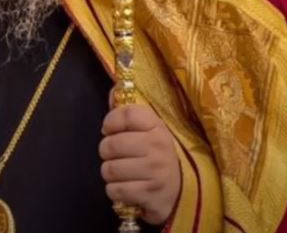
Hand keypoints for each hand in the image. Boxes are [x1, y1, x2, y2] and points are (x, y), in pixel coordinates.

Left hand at [99, 101, 180, 224]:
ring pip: (109, 169)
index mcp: (157, 127)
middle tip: (116, 155)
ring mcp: (154, 172)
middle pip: (111, 144)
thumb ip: (129, 113)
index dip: (111, 121)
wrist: (180, 191)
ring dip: (110, 173)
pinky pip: (114, 190)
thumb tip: (114, 91)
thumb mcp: (149, 131)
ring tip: (121, 172)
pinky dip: (115, 191)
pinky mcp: (149, 194)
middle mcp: (157, 146)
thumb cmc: (156, 156)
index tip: (109, 129)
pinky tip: (126, 187)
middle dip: (107, 152)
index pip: (127, 114)